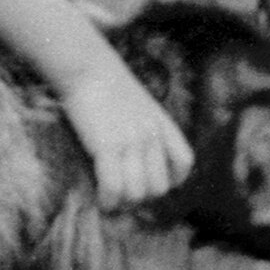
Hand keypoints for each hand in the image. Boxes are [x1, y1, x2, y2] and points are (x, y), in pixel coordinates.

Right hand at [62, 64, 192, 210]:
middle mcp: (152, 137)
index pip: (184, 163)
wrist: (85, 65)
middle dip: (142, 197)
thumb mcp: (136, 101)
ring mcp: (131, 142)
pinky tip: (101, 201)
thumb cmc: (103, 80)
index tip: (151, 182)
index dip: (172, 180)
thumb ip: (143, 125)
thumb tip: (133, 151)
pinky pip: (114, 187)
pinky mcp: (107, 146)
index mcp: (162, 124)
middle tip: (123, 196)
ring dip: (123, 203)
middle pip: (159, 187)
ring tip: (110, 202)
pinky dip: (108, 201)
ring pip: (137, 193)